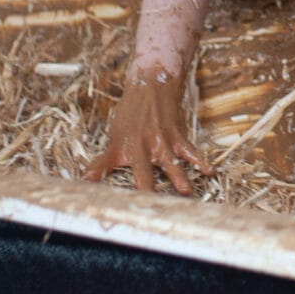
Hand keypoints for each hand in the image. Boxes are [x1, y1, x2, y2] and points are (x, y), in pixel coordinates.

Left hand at [84, 69, 209, 193]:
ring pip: (170, 163)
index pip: (107, 166)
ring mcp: (161, 142)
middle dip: (147, 190)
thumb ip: (103, 161)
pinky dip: (200, 161)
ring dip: (179, 178)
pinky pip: (190, 151)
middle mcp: (142, 147)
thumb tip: (85, 180)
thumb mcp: (114, 137)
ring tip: (186, 191)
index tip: (102, 200)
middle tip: (150, 207)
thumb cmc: (131, 113)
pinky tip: (209, 171)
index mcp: (122, 148)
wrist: (152, 86)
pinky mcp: (177, 136)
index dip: (102, 180)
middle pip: (144, 174)